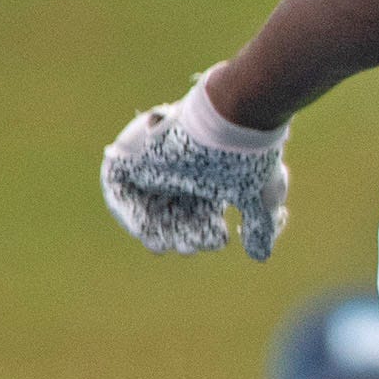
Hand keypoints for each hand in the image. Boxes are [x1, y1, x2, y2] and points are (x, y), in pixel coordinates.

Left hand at [102, 77, 290, 259]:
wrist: (227, 122)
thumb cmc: (245, 158)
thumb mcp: (261, 197)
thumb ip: (261, 227)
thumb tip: (260, 256)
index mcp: (208, 179)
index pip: (201, 213)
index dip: (208, 232)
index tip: (219, 238)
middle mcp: (179, 172)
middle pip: (174, 215)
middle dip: (182, 236)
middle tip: (191, 246)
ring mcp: (153, 166)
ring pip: (145, 208)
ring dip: (155, 231)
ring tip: (166, 243)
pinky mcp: (129, 159)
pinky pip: (117, 192)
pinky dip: (127, 215)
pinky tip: (146, 230)